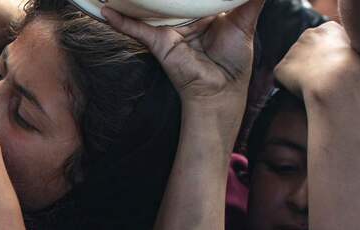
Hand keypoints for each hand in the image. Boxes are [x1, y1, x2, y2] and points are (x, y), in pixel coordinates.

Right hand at [103, 0, 264, 116]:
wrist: (220, 90)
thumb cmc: (233, 61)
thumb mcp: (247, 21)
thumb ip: (252, 0)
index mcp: (202, 11)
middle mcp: (183, 18)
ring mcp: (168, 30)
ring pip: (150, 8)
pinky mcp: (159, 43)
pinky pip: (136, 29)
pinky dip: (121, 21)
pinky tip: (106, 10)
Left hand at [275, 22, 359, 102]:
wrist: (337, 83)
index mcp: (331, 29)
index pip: (326, 42)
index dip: (329, 60)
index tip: (334, 73)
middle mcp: (309, 34)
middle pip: (307, 50)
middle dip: (312, 65)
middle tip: (321, 83)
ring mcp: (292, 50)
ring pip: (294, 66)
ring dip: (299, 77)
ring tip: (311, 91)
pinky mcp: (281, 67)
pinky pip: (281, 81)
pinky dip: (287, 89)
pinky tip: (298, 96)